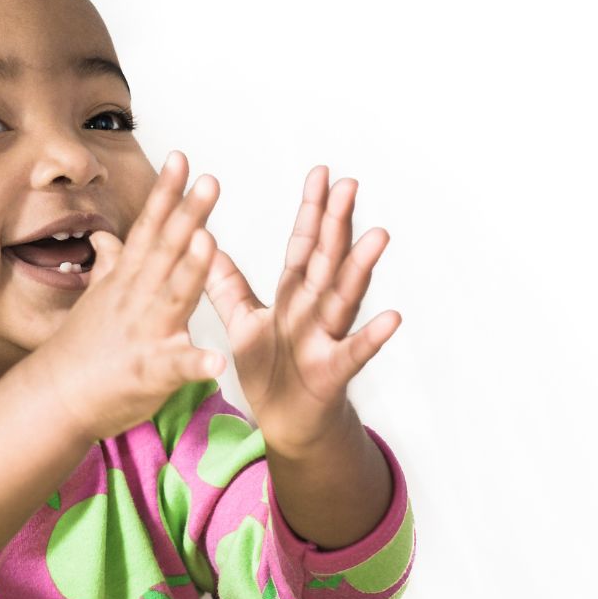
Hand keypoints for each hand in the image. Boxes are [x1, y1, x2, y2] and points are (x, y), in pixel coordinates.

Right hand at [24, 151, 227, 441]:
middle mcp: (138, 299)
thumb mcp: (96, 298)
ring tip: (208, 242)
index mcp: (129, 281)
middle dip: (188, 215)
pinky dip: (197, 364)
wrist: (57, 398)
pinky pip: (178, 367)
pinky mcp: (152, 372)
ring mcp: (146, 334)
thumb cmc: (80, 350)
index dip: (165, 193)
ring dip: (190, 270)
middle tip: (209, 182)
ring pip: (173, 297)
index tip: (180, 159)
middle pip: (166, 250)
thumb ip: (110, 265)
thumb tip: (107, 237)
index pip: (150, 228)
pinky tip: (216, 361)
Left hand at [203, 166, 399, 456]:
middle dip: (336, 224)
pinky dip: (372, 336)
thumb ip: (227, 284)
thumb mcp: (242, 321)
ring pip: (344, 297)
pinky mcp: (333, 371)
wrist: (285, 424)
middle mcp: (314, 310)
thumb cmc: (270, 370)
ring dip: (360, 268)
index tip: (321, 174)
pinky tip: (392, 318)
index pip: (303, 245)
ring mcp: (327, 338)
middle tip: (350, 185)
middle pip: (326, 261)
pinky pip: (354, 352)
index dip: (312, 211)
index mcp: (292, 295)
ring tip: (378, 236)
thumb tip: (205, 245)